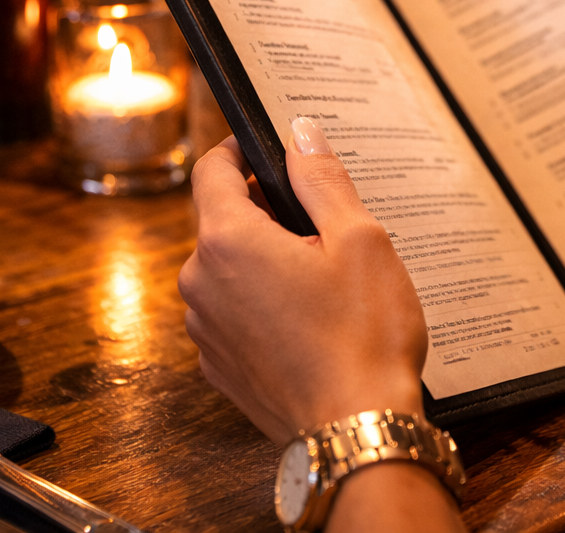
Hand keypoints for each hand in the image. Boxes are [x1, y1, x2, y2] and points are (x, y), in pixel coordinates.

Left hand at [178, 119, 426, 443]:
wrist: (357, 431)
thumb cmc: (364, 335)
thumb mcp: (359, 239)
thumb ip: (321, 178)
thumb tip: (299, 132)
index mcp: (227, 242)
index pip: (210, 170)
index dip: (239, 150)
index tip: (268, 148)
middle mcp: (200, 283)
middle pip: (222, 221)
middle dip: (267, 212)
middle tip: (324, 225)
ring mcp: (205, 330)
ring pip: (228, 270)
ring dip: (266, 260)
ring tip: (325, 279)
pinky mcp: (220, 367)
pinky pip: (233, 314)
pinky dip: (262, 304)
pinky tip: (311, 320)